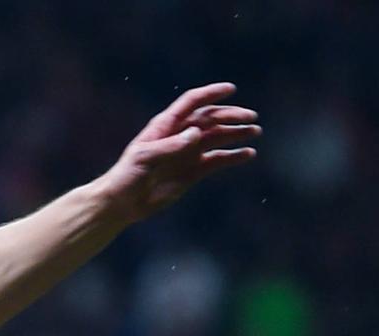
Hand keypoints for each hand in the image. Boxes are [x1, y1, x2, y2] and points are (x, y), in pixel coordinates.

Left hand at [95, 83, 259, 221]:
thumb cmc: (127, 176)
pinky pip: (217, 160)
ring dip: (236, 133)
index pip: (192, 103)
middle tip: (251, 117)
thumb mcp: (145, 158)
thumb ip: (171, 146)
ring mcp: (188, 153)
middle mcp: (180, 135)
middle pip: (210, 119)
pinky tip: (248, 154)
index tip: (231, 89)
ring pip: (217, 138)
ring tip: (255, 132)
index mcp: (166, 126)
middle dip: (231, 115)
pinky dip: (233, 156)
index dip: (211, 94)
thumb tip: (197, 133)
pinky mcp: (193, 171)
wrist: (123, 202)